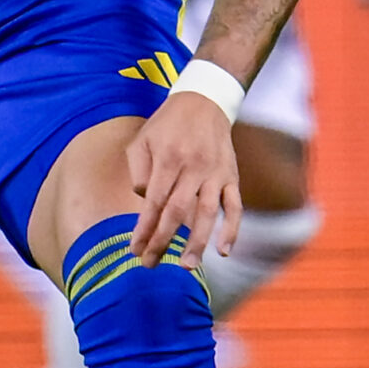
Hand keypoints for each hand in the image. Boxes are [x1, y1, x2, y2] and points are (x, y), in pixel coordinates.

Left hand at [125, 91, 242, 265]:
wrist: (205, 101)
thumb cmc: (167, 124)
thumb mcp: (142, 139)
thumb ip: (138, 171)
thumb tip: (145, 202)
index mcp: (168, 158)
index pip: (154, 202)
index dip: (144, 228)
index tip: (134, 250)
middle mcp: (193, 168)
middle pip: (177, 212)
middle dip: (163, 241)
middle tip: (150, 264)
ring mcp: (215, 173)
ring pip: (207, 213)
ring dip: (197, 242)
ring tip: (187, 266)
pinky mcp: (232, 176)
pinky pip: (234, 206)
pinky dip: (232, 229)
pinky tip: (224, 251)